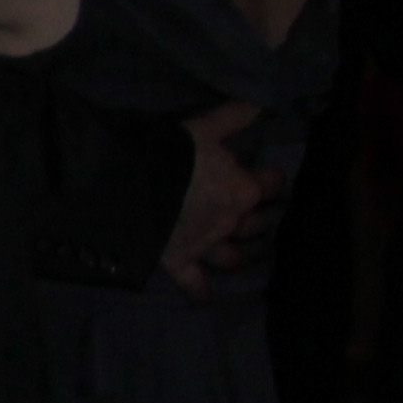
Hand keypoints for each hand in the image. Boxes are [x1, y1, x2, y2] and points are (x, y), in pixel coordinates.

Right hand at [158, 100, 271, 294]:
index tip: (268, 175)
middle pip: (258, 223)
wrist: (130, 185)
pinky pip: (193, 282)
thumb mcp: (203, 127)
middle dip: (261, 219)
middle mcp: (232, 220)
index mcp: (244, 188)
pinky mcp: (179, 259)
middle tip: (258, 214)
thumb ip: (234, 116)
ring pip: (232, 256)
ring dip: (238, 256)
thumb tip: (261, 104)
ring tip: (240, 255)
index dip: (272, 179)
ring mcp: (206, 244)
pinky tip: (206, 298)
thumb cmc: (170, 154)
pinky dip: (200, 291)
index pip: (272, 184)